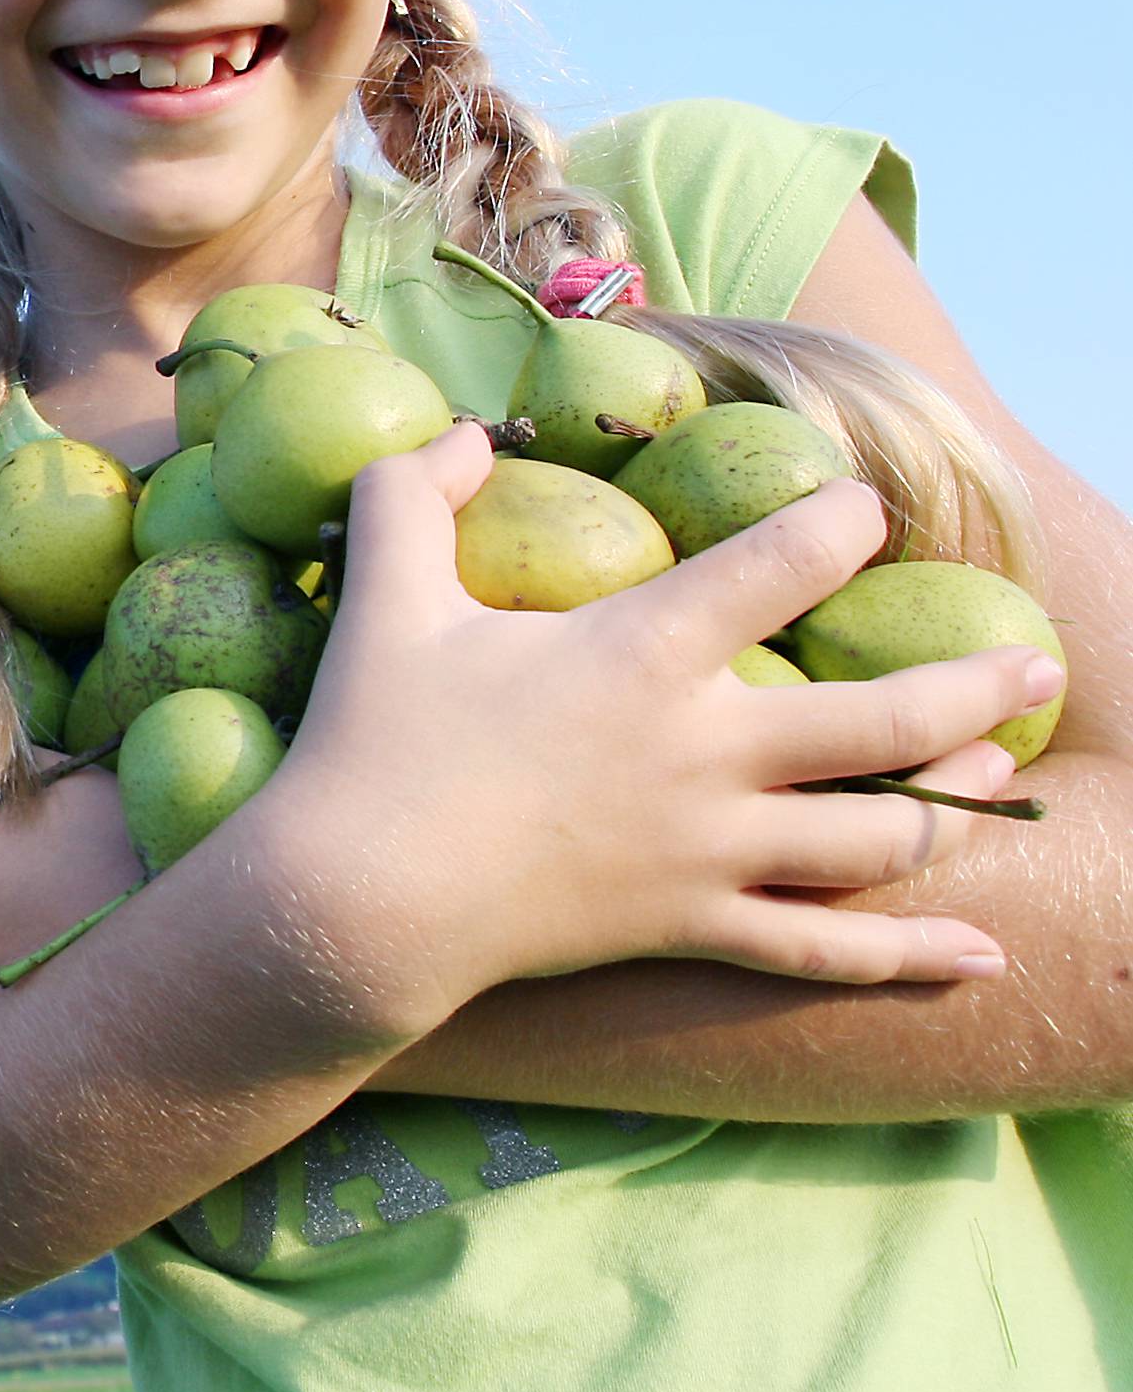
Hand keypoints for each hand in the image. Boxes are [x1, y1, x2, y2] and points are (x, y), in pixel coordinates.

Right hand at [251, 422, 1064, 1043]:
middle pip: (882, 721)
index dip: (836, 527)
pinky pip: (823, 950)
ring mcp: (708, 851)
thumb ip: (415, 497)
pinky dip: (910, 955)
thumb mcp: (386, 599)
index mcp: (642, 655)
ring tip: (1004, 777)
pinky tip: (984, 958)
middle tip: (1034, 666)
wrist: (356, 901)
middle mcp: (704, 752)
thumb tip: (463, 433)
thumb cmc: (371, 741)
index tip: (864, 510)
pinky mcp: (690, 926)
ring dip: (955, 806)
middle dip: (975, 688)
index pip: (777, 569)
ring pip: (875, 835)